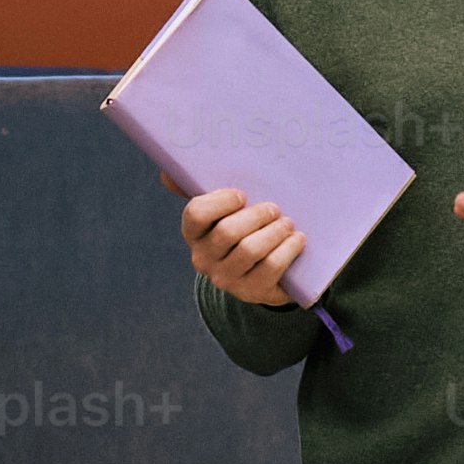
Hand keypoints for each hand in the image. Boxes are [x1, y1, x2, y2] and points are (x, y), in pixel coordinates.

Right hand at [184, 186, 308, 309]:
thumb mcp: (225, 209)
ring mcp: (225, 278)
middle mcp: (203, 258)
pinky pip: (270, 267)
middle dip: (256, 216)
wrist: (265, 272)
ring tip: (288, 223)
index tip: (242, 195)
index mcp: (194, 232)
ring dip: (274, 232)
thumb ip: (199, 186)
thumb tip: (166, 172)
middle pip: (228, 232)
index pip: (196, 213)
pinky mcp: (250, 291)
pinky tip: (297, 240)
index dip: (221, 202)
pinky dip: (287, 250)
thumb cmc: (244, 227)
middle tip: (274, 208)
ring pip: (250, 249)